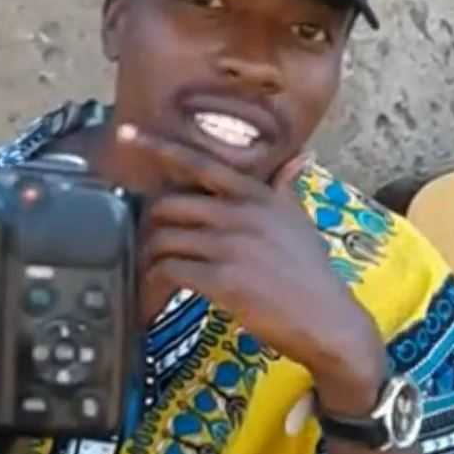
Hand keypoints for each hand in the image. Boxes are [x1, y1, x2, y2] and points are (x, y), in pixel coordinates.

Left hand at [115, 123, 386, 416]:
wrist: (327, 320)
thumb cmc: (312, 272)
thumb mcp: (300, 221)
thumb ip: (286, 188)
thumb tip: (299, 157)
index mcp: (257, 195)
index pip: (199, 162)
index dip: (158, 146)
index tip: (126, 133)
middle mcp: (240, 213)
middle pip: (168, 204)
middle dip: (150, 226)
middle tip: (148, 245)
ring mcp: (230, 246)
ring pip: (164, 239)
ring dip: (149, 260)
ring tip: (149, 277)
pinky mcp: (222, 280)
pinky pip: (169, 271)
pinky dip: (154, 285)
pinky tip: (155, 297)